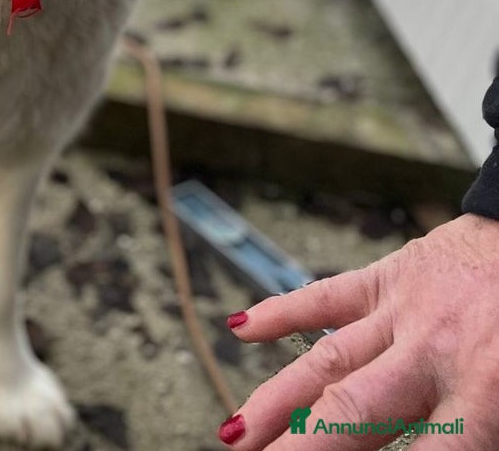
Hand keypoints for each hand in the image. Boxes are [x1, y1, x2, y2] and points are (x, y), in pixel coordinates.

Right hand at [218, 214, 498, 449]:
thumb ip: (474, 434)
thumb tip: (411, 447)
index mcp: (484, 395)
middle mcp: (433, 354)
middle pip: (350, 412)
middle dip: (299, 446)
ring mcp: (404, 311)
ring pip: (326, 361)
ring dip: (276, 399)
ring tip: (236, 433)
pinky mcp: (389, 276)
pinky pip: (327, 296)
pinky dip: (281, 310)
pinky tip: (242, 329)